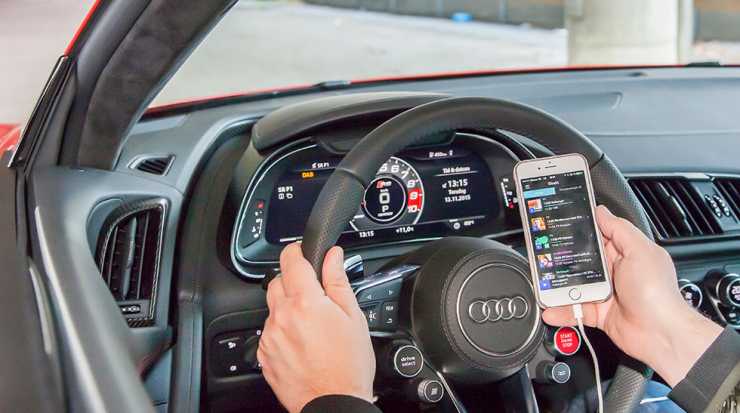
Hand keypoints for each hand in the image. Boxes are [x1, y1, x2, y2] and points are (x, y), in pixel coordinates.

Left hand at [257, 243, 375, 412]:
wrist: (333, 403)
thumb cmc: (348, 366)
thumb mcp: (353, 317)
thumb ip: (338, 281)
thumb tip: (333, 255)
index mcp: (306, 302)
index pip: (291, 260)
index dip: (296, 251)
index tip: (301, 252)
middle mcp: (282, 316)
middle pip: (277, 281)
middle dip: (293, 281)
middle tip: (313, 295)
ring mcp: (270, 336)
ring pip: (273, 307)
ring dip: (287, 308)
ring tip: (310, 326)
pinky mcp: (264, 354)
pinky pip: (269, 331)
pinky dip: (282, 330)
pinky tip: (301, 343)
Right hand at [542, 205, 722, 385]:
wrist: (661, 334)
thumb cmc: (657, 292)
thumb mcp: (640, 251)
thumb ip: (619, 230)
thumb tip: (602, 211)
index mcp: (625, 254)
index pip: (598, 237)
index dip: (581, 231)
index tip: (560, 225)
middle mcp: (614, 273)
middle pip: (581, 261)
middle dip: (563, 260)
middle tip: (545, 257)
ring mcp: (606, 294)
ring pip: (575, 286)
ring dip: (558, 287)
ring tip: (543, 285)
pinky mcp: (599, 314)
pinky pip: (575, 310)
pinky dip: (562, 311)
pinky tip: (550, 309)